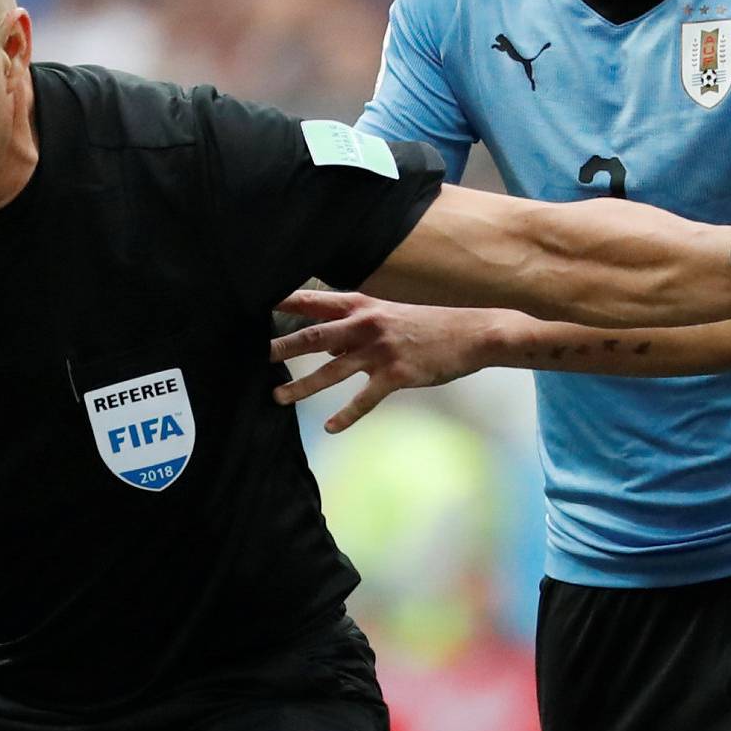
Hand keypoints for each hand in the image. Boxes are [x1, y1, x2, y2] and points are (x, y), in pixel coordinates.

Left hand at [268, 291, 502, 431]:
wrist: (472, 334)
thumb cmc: (427, 326)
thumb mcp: (388, 318)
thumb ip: (353, 331)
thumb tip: (323, 349)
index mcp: (363, 307)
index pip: (316, 302)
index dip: (286, 302)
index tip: (258, 303)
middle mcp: (367, 325)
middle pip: (315, 336)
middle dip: (284, 346)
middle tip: (257, 355)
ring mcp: (381, 351)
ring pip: (331, 371)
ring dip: (302, 387)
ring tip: (278, 398)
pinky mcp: (396, 375)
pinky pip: (363, 399)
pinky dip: (345, 416)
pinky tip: (330, 428)